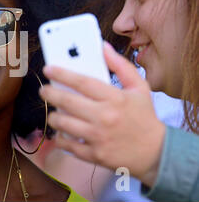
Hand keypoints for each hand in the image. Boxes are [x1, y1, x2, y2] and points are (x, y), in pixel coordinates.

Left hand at [38, 42, 165, 186]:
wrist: (157, 152)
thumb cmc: (144, 117)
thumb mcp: (139, 87)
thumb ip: (121, 65)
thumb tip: (103, 47)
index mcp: (115, 98)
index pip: (82, 82)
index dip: (62, 73)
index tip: (48, 68)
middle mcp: (105, 117)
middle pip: (67, 102)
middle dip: (50, 94)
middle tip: (44, 90)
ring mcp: (98, 137)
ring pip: (63, 124)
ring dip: (53, 117)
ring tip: (54, 113)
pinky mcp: (94, 154)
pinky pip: (67, 144)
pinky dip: (60, 137)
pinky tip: (62, 132)